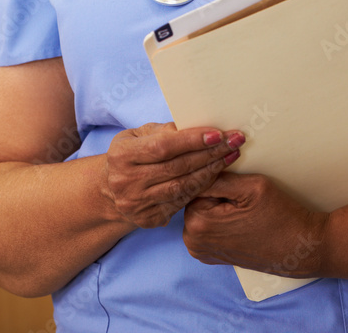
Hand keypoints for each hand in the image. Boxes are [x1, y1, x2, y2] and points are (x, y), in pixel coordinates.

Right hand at [102, 122, 244, 227]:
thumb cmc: (133, 153)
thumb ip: (165, 131)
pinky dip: (202, 187)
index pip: (163, 147)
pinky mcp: (148, 219)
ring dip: (212, 170)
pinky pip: (182, 202)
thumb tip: (197, 127)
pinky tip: (217, 174)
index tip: (219, 133)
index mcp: (121, 155)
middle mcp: (125, 182)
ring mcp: (136, 204)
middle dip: (210, 153)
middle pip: (177, 167)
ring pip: (182, 187)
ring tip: (232, 155)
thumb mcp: (140, 134)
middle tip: (235, 141)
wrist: (112, 189)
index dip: (192, 140)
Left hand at [183, 172, 328, 277]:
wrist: (296, 246)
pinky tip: (239, 217)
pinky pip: (206, 224)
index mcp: (198, 223)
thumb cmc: (278, 216)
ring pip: (201, 209)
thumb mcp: (250, 186)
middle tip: (240, 190)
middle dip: (214, 189)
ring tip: (242, 206)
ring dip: (216, 203)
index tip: (231, 172)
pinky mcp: (210, 255)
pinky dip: (218, 217)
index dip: (215, 173)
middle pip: (196, 197)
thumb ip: (219, 176)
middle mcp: (192, 240)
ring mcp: (200, 250)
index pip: (195, 182)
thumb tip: (199, 166)